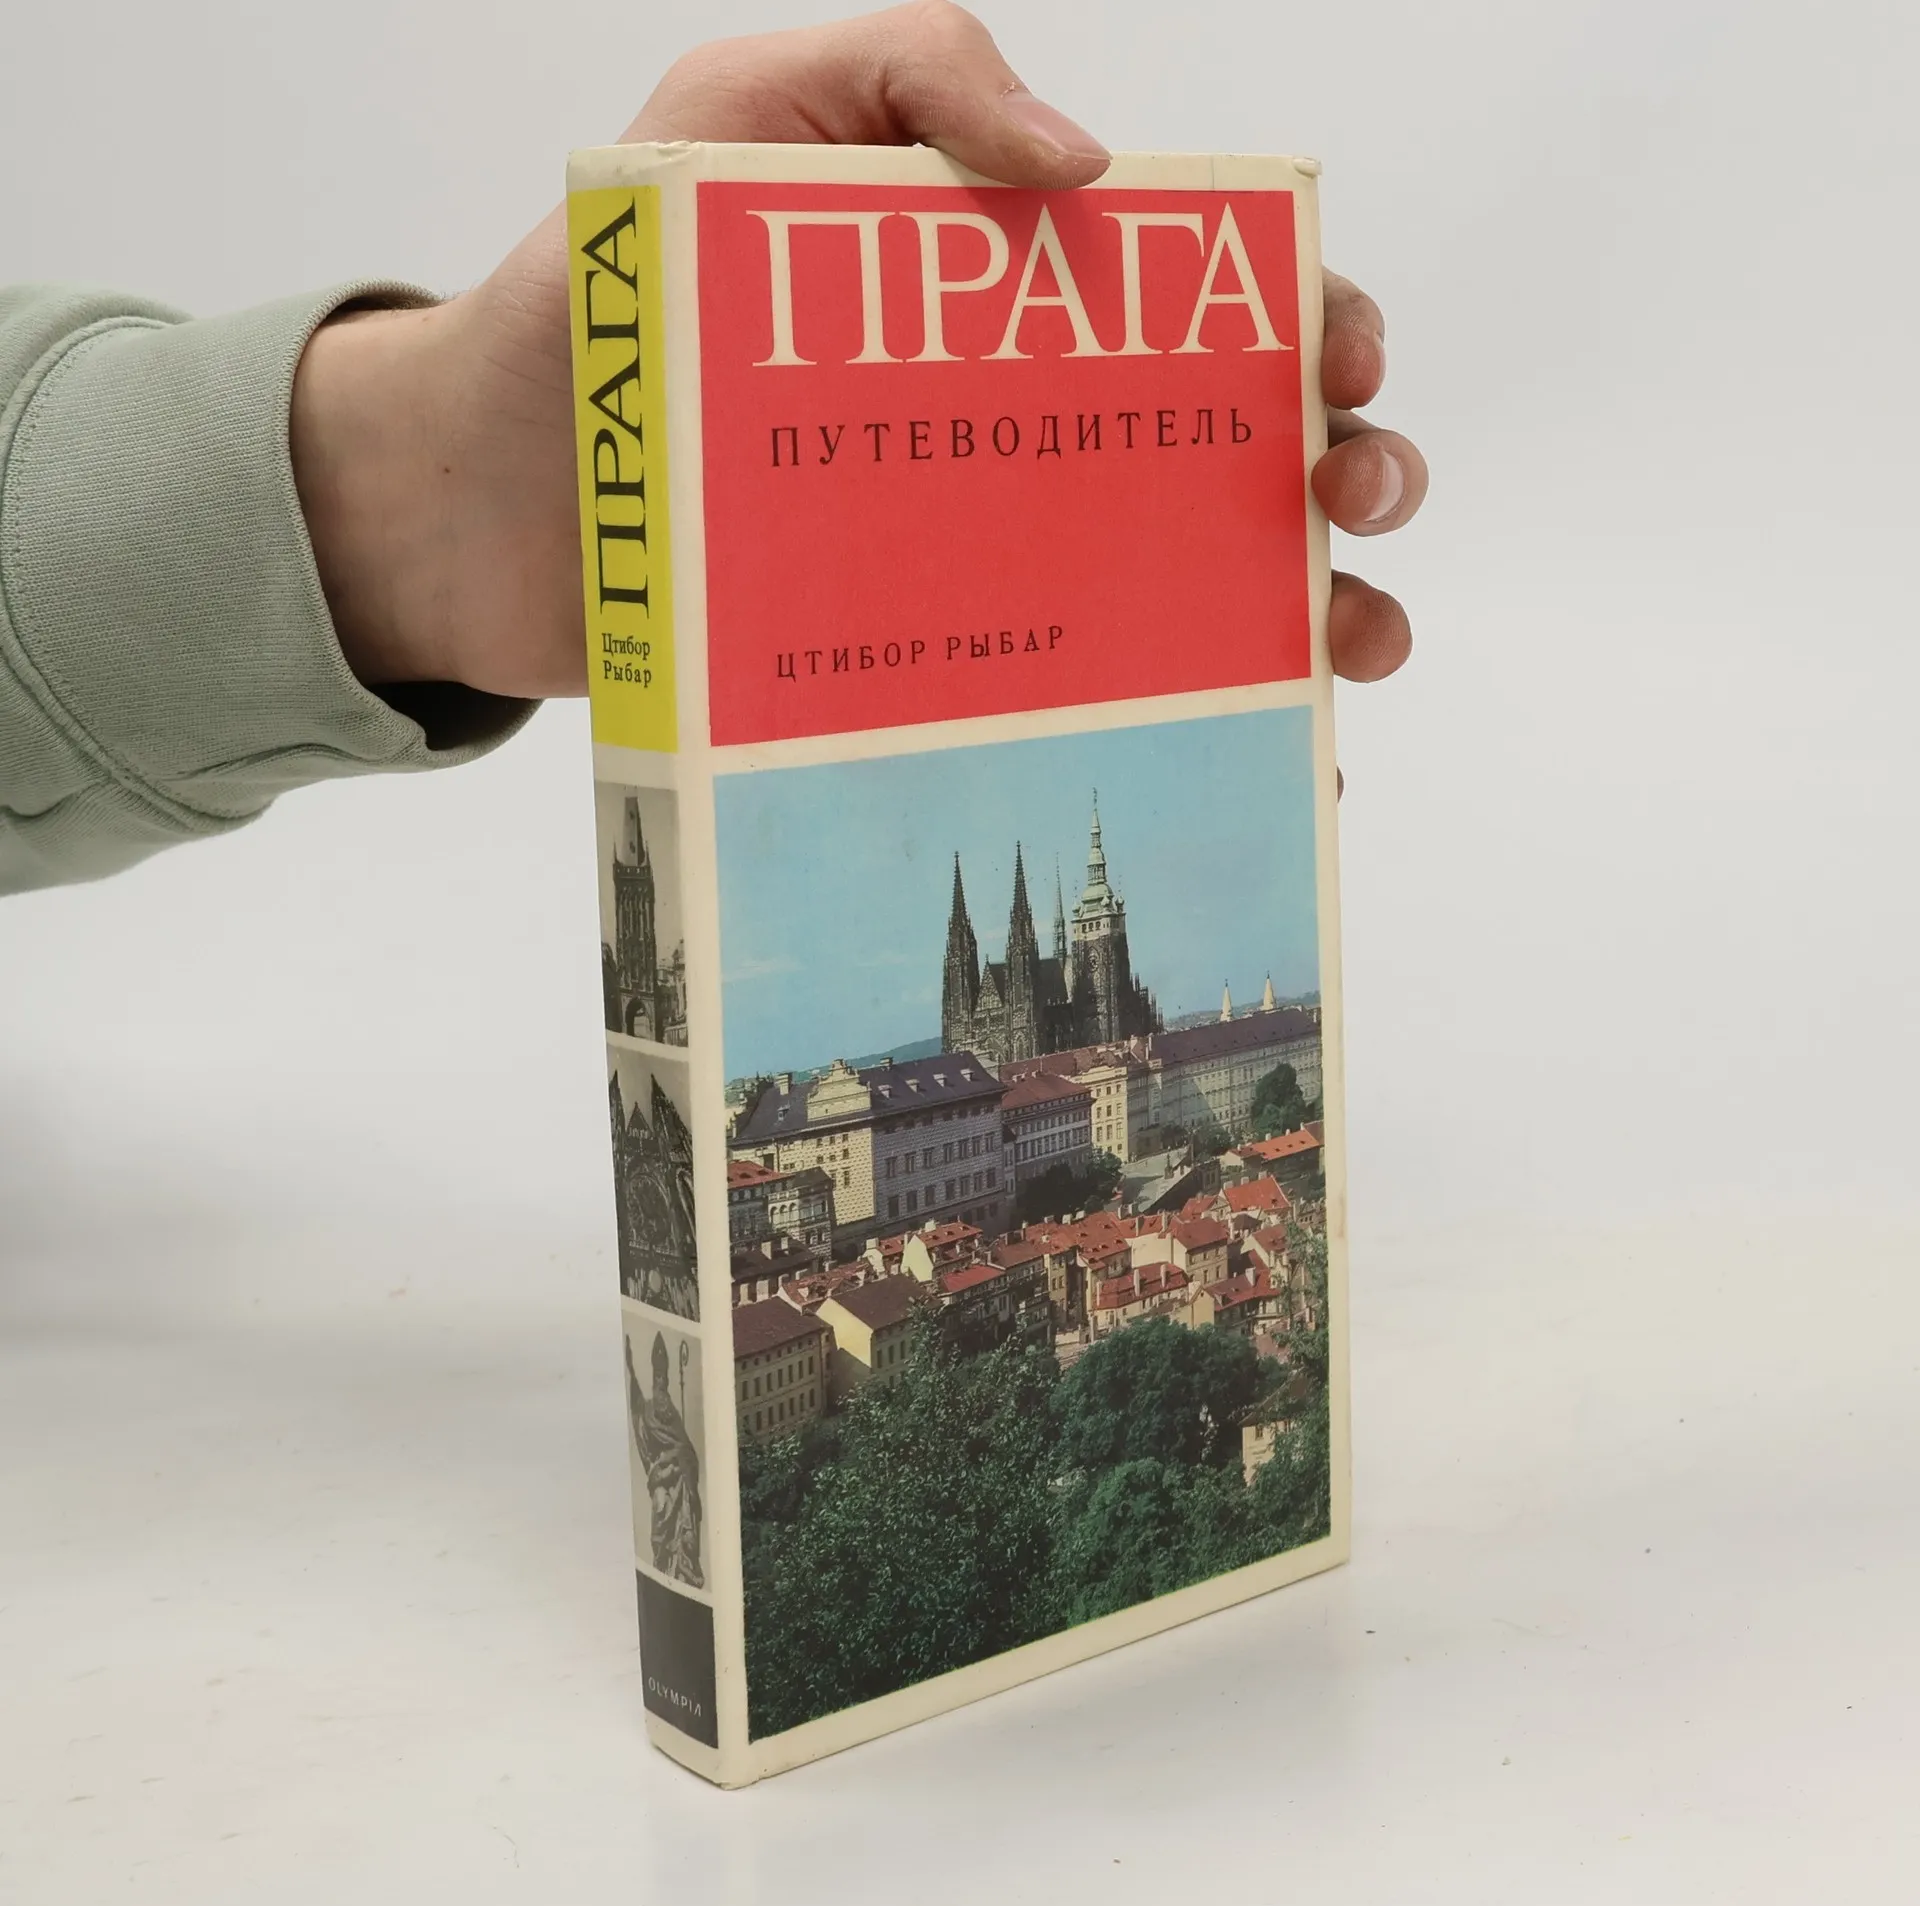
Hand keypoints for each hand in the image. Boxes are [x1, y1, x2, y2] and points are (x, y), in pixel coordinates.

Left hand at [290, 1, 1425, 698]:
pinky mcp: (939, 678)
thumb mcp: (738, 117)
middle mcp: (1024, 440)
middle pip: (1232, 454)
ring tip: (1350, 644)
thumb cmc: (601, 299)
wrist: (478, 498)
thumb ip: (911, 78)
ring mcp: (989, 569)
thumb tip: (1096, 168)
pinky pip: (1087, 712)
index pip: (1202, 306)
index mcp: (1010, 303)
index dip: (1303, 326)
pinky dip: (1191, 744)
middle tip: (1343, 498)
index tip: (1336, 363)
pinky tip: (1268, 772)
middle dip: (1341, 467)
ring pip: (1193, 596)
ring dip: (1309, 618)